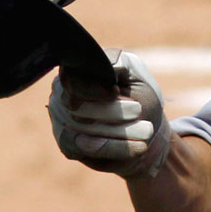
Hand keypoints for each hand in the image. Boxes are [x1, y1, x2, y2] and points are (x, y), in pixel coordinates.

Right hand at [48, 49, 172, 179]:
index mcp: (76, 71)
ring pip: (84, 129)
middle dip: (111, 110)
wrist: (149, 130)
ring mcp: (61, 120)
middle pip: (76, 106)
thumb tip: (106, 63)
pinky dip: (116, 147)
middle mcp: (62, 94)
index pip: (71, 79)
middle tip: (138, 111)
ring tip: (147, 130)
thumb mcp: (136, 75)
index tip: (115, 92)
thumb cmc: (140, 97)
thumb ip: (119, 63)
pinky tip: (139, 146)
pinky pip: (88, 148)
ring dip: (120, 131)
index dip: (92, 88)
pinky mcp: (69, 145)